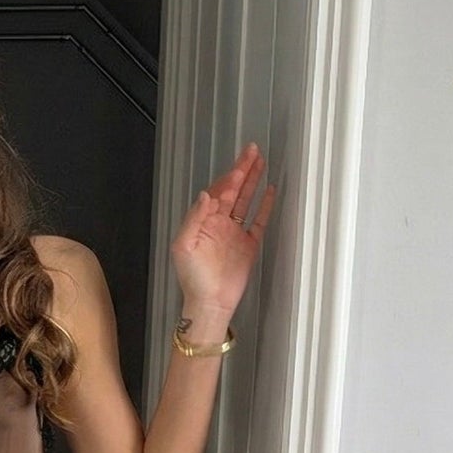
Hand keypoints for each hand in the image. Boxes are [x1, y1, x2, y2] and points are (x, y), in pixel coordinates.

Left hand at [169, 142, 276, 317]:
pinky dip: (264, 206)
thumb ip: (194, 218)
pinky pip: (258, 221)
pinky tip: (269, 191)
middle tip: (252, 150)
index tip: (239, 167)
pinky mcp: (248, 246)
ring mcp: (234, 233)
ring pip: (246, 201)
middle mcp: (219, 224)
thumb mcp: (183, 246)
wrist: (210, 302)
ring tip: (261, 162)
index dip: (228, 178)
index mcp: (204, 222)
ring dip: (253, 181)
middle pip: (233, 191)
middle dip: (242, 170)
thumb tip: (206, 194)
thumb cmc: (192, 278)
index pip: (218, 192)